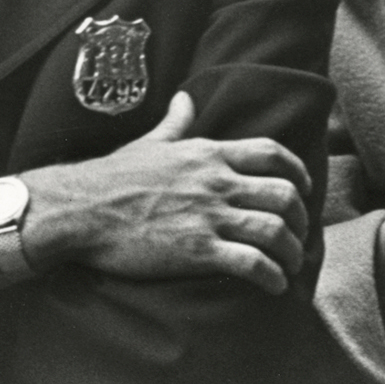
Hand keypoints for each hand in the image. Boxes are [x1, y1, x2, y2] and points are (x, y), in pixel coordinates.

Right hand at [19, 91, 311, 294]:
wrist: (81, 209)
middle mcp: (217, 181)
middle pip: (284, 194)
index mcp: (209, 153)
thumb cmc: (112, 176)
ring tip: (289, 265)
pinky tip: (273, 286)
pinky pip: (252, 263)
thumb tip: (185, 98)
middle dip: (300, 218)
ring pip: (275, 230)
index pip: (273, 153)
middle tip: (297, 235)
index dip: (297, 172)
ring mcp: (209, 215)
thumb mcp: (151, 143)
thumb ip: (176, 122)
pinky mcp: (198, 250)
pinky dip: (272, 276)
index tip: (303, 190)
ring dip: (291, 252)